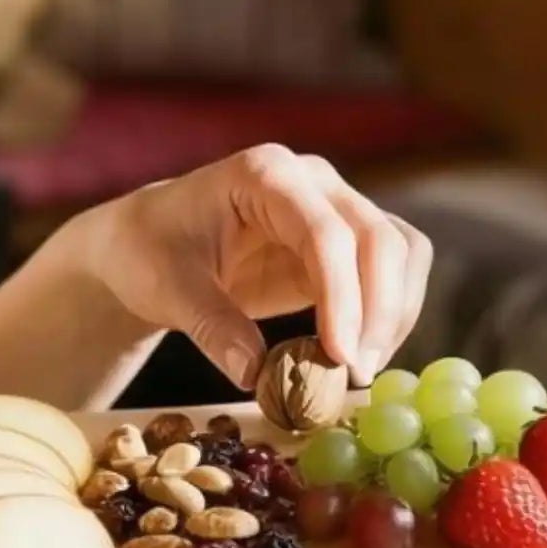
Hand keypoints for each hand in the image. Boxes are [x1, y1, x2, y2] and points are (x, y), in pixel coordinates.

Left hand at [80, 144, 431, 390]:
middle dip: (377, 309)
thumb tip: (253, 373)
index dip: (341, 295)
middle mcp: (311, 180)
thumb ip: (210, 325)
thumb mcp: (166, 287)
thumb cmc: (150, 252)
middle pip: (377, 236)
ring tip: (359, 371)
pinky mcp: (344, 241)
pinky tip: (361, 353)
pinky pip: (392, 269)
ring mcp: (333, 206)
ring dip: (393, 312)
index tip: (341, 355)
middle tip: (355, 374)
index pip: (323, 231)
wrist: (147, 242)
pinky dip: (390, 311)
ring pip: (399, 250)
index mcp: (263, 173)